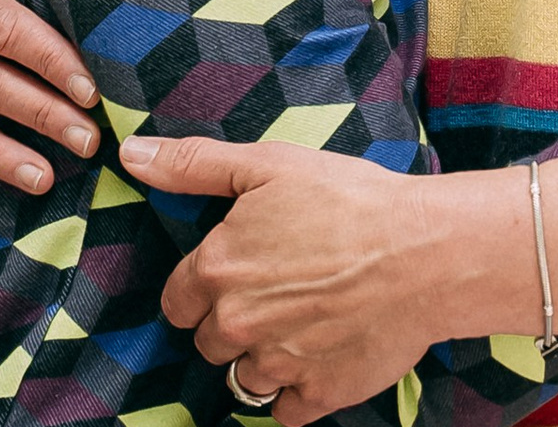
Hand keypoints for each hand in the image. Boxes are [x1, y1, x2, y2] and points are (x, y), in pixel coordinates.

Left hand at [135, 135, 444, 426]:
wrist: (425, 251)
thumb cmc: (350, 199)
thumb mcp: (270, 164)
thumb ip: (195, 165)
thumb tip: (132, 155)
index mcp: (218, 268)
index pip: (178, 301)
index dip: (206, 286)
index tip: (241, 270)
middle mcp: (237, 323)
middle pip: (210, 342)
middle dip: (236, 320)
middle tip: (283, 289)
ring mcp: (276, 365)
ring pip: (244, 379)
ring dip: (266, 356)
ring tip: (307, 319)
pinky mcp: (316, 396)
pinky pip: (284, 410)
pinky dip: (298, 389)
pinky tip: (324, 351)